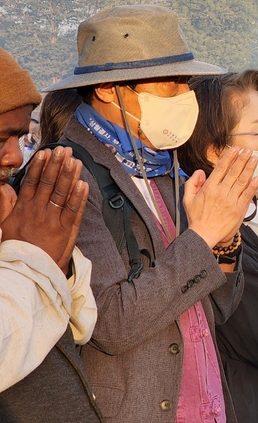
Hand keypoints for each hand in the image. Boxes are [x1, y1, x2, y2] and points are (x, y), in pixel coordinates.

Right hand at [0, 147, 89, 273]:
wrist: (27, 272)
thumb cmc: (16, 248)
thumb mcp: (4, 226)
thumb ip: (4, 205)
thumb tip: (4, 187)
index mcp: (23, 209)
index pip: (32, 183)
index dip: (40, 167)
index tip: (45, 153)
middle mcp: (38, 212)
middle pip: (49, 184)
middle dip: (57, 165)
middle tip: (64, 150)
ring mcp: (53, 221)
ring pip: (63, 194)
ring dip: (70, 176)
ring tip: (75, 161)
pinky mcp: (65, 231)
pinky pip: (74, 210)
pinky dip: (79, 197)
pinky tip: (83, 184)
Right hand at [183, 147, 257, 248]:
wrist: (204, 235)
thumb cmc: (197, 218)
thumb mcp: (188, 199)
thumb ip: (192, 183)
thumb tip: (200, 172)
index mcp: (209, 188)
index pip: (220, 169)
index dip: (229, 157)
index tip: (235, 149)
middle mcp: (220, 192)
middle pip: (233, 172)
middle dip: (242, 159)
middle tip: (248, 150)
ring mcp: (230, 201)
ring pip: (242, 181)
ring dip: (249, 169)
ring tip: (254, 159)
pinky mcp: (238, 209)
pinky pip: (247, 195)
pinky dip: (252, 187)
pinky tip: (256, 178)